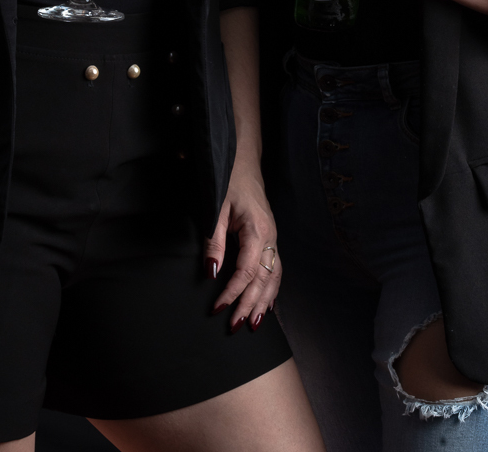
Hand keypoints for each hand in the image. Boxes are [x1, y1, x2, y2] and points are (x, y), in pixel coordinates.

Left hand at [205, 160, 280, 331]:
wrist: (243, 160)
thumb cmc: (228, 180)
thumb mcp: (215, 207)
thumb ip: (213, 242)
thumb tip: (212, 274)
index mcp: (258, 230)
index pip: (247, 271)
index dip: (233, 292)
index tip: (218, 309)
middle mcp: (271, 237)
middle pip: (264, 279)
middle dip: (250, 305)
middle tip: (235, 327)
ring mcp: (273, 238)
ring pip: (274, 277)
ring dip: (264, 302)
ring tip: (254, 325)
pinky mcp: (271, 238)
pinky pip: (276, 270)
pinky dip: (271, 290)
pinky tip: (267, 304)